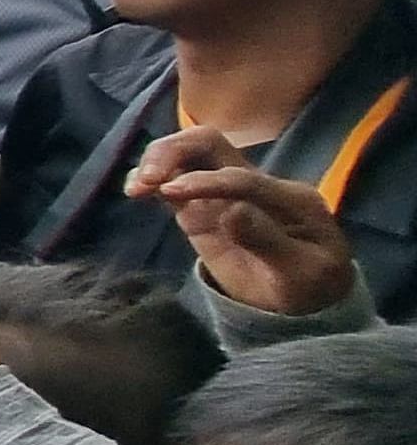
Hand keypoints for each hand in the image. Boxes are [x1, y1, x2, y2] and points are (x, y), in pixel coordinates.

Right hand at [130, 126, 358, 317]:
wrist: (305, 300)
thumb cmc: (310, 285)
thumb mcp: (302, 272)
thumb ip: (269, 241)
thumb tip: (230, 212)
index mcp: (287, 196)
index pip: (242, 178)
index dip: (206, 182)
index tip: (170, 193)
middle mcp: (254, 184)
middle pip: (211, 144)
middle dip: (175, 151)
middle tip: (148, 177)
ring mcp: (226, 194)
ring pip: (190, 155)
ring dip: (159, 161)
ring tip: (136, 187)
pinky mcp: (202, 208)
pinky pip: (175, 182)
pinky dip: (153, 179)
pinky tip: (135, 189)